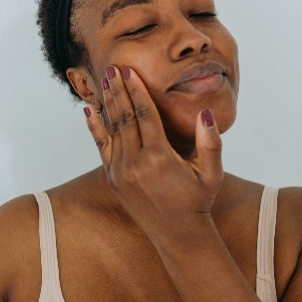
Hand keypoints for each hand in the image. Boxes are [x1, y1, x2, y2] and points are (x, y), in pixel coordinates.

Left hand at [84, 65, 223, 242]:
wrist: (177, 234)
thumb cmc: (198, 201)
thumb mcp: (211, 172)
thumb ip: (211, 142)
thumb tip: (205, 113)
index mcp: (159, 158)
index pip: (144, 115)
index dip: (136, 91)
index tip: (129, 71)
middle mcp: (136, 164)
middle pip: (124, 117)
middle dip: (118, 90)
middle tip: (112, 67)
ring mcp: (121, 172)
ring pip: (112, 129)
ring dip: (108, 103)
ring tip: (105, 81)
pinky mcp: (113, 179)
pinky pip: (102, 147)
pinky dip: (95, 128)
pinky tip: (89, 111)